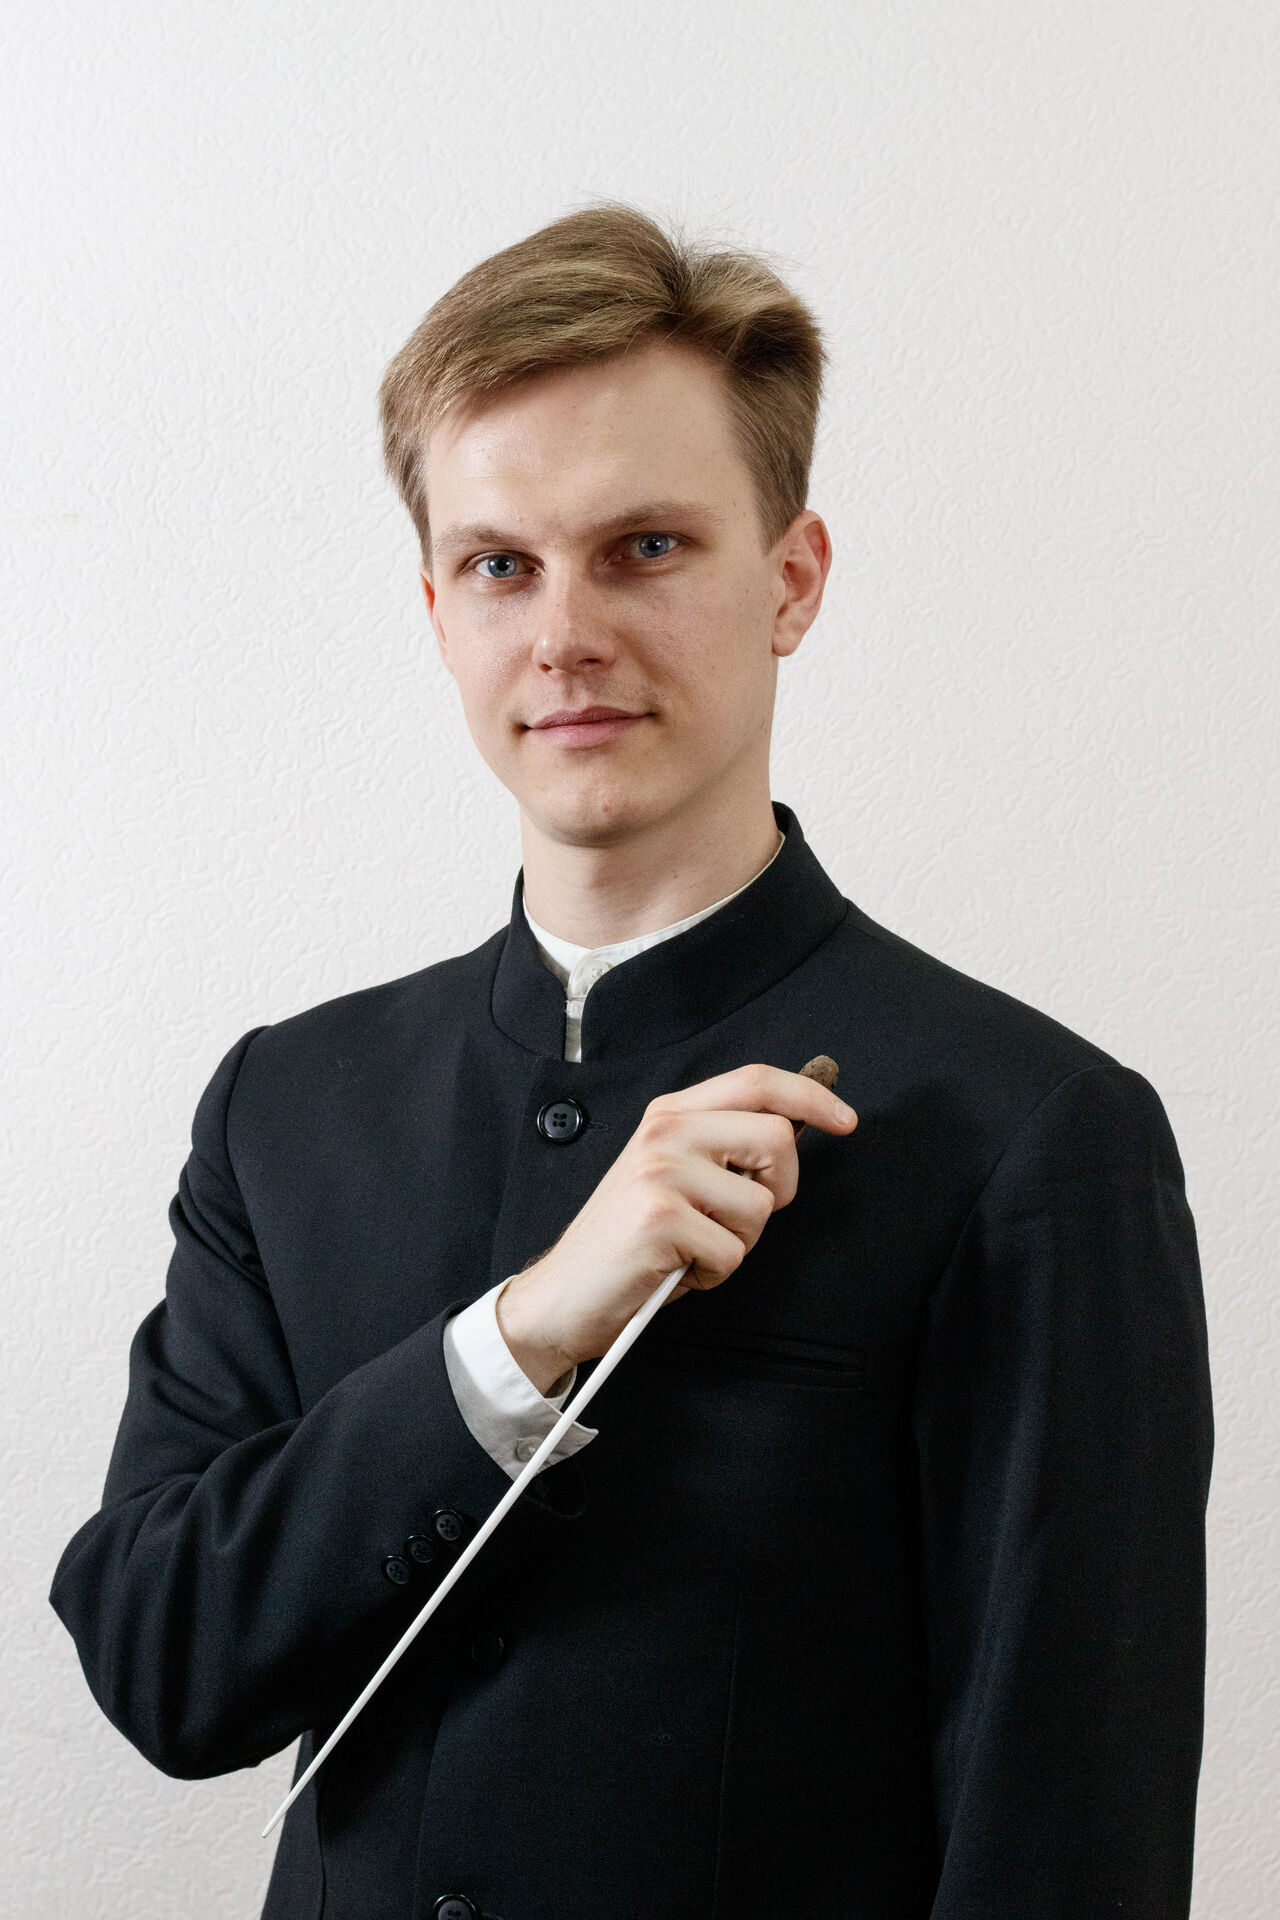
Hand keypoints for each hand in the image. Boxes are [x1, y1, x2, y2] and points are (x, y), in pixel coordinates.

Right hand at [495, 1063, 856, 1394]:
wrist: (564, 1293)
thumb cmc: (632, 1242)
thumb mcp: (676, 1177)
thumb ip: (725, 1149)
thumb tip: (794, 1131)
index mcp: (670, 1113)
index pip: (756, 1081)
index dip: (810, 1096)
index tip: (845, 1120)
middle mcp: (664, 1131)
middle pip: (776, 1139)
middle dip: (779, 1191)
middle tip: (736, 1219)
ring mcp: (660, 1171)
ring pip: (761, 1204)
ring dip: (739, 1242)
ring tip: (693, 1248)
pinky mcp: (660, 1217)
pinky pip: (732, 1251)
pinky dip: (714, 1274)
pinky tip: (676, 1268)